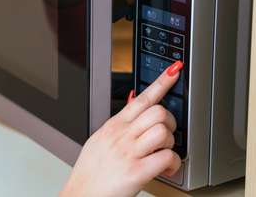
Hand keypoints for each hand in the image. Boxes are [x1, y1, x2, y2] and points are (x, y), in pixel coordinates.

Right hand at [61, 61, 183, 196]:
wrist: (81, 195)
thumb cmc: (91, 171)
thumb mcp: (100, 140)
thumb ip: (118, 124)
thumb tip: (133, 104)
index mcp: (114, 125)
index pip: (142, 97)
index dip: (161, 82)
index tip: (175, 70)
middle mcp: (122, 135)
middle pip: (158, 111)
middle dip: (170, 123)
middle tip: (166, 136)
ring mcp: (129, 152)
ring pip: (164, 131)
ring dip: (171, 143)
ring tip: (164, 154)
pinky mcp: (136, 171)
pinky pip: (166, 157)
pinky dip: (173, 164)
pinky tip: (166, 169)